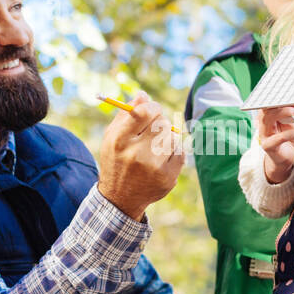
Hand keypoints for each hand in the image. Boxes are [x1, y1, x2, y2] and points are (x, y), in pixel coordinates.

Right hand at [97, 91, 183, 220]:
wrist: (120, 198)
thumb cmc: (116, 160)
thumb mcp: (112, 136)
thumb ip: (127, 114)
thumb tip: (144, 95)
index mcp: (120, 141)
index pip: (145, 112)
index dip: (153, 106)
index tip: (153, 109)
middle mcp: (136, 154)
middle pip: (162, 123)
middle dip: (160, 122)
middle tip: (153, 130)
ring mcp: (154, 168)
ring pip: (173, 137)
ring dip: (167, 137)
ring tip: (155, 147)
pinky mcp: (168, 179)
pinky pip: (181, 152)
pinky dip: (174, 151)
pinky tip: (162, 157)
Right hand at [256, 105, 293, 183]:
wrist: (285, 158)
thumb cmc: (289, 138)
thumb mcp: (292, 123)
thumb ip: (293, 114)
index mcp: (267, 116)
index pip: (270, 103)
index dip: (282, 98)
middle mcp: (262, 123)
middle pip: (268, 108)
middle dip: (285, 105)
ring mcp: (263, 134)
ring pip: (269, 119)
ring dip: (286, 113)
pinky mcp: (268, 146)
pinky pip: (279, 137)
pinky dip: (293, 133)